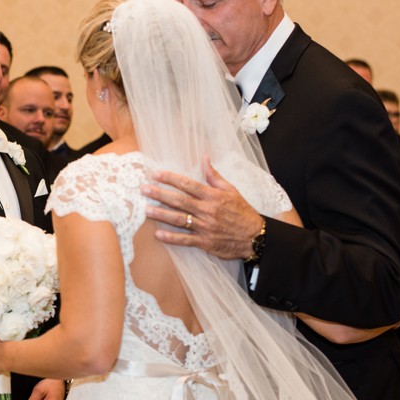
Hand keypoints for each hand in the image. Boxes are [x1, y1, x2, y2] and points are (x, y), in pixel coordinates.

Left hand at [143, 157, 263, 259]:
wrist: (256, 237)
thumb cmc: (242, 212)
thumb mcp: (231, 190)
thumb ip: (214, 176)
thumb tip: (205, 158)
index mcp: (213, 196)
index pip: (188, 184)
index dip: (171, 179)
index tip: (156, 174)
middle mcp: (207, 210)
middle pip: (180, 200)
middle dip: (160, 194)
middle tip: (144, 190)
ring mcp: (205, 227)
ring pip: (179, 219)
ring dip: (161, 215)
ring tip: (146, 210)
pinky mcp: (205, 242)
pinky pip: (185, 240)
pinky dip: (171, 238)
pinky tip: (158, 235)